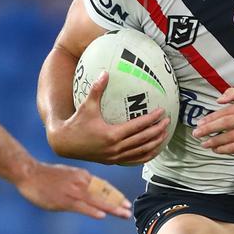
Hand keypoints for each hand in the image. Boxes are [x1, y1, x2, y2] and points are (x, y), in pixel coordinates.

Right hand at [15, 160, 131, 218]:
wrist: (29, 173)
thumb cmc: (45, 175)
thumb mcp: (68, 175)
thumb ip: (80, 182)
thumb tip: (89, 190)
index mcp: (83, 176)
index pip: (103, 186)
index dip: (115, 194)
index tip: (125, 201)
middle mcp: (82, 182)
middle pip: (104, 193)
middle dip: (118, 202)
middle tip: (129, 210)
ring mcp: (74, 191)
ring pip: (97, 200)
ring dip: (112, 208)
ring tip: (124, 214)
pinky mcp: (65, 200)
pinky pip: (82, 206)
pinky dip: (93, 210)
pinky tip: (102, 215)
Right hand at [46, 71, 170, 164]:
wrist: (65, 144)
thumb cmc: (76, 123)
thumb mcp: (86, 106)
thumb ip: (97, 89)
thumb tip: (105, 72)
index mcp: (111, 135)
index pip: (138, 126)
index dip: (151, 119)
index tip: (162, 112)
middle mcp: (115, 148)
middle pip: (143, 140)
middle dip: (158, 130)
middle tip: (168, 121)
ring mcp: (115, 157)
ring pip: (141, 152)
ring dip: (155, 143)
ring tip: (165, 135)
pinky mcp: (113, 162)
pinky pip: (134, 160)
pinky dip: (146, 155)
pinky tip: (153, 149)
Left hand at [192, 87, 233, 156]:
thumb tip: (219, 100)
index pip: (227, 111)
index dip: (211, 118)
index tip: (200, 123)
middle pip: (227, 123)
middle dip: (209, 129)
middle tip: (197, 134)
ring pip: (231, 136)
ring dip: (215, 141)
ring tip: (204, 143)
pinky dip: (225, 149)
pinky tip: (216, 149)